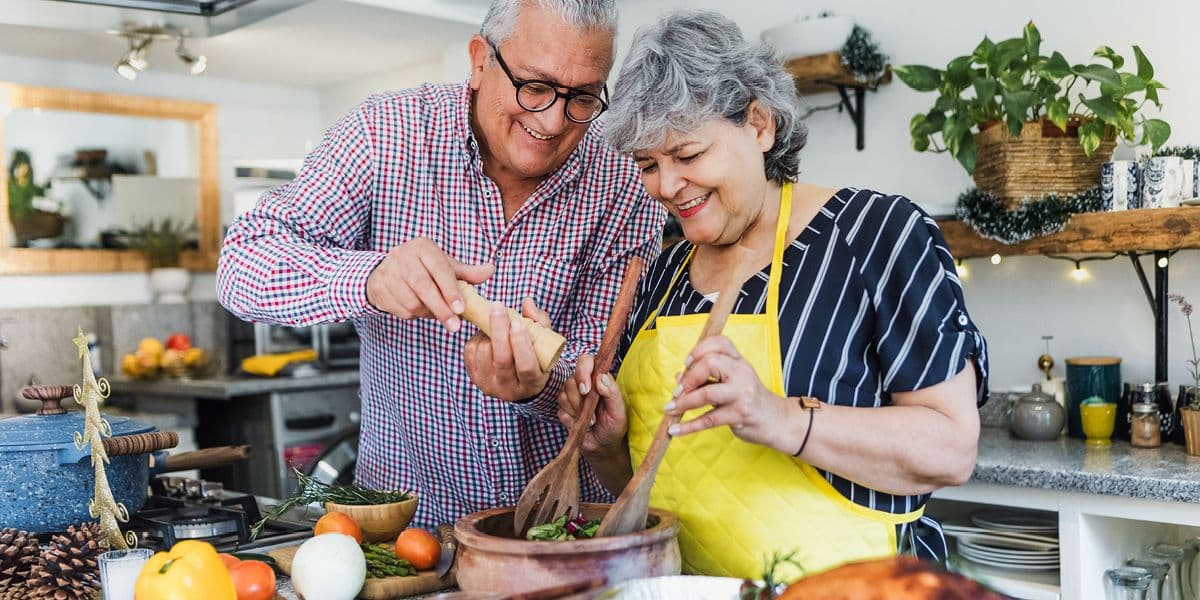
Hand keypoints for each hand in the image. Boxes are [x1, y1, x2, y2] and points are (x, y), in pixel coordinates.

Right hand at [366, 237, 494, 331]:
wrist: (386, 271)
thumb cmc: (423, 269)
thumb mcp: (445, 266)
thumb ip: (467, 272)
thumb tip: (491, 270)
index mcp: (423, 247)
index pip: (440, 269)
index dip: (450, 290)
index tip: (461, 308)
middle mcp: (404, 256)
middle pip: (423, 287)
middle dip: (441, 309)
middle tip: (454, 326)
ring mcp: (389, 271)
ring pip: (412, 301)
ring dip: (427, 313)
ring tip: (435, 312)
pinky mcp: (379, 287)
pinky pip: (400, 309)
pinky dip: (413, 314)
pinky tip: (418, 309)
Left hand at [464, 297, 553, 400]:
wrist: (518, 379)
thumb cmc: (535, 356)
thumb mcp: (544, 342)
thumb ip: (539, 322)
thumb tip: (527, 303)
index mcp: (532, 383)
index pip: (526, 366)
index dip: (521, 344)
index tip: (517, 323)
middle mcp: (510, 389)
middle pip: (502, 360)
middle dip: (499, 330)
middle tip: (498, 307)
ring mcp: (490, 385)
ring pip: (485, 353)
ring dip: (488, 332)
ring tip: (496, 323)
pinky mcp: (475, 378)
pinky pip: (471, 352)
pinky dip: (477, 337)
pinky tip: (487, 334)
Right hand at [557, 354, 627, 454]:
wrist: (605, 445)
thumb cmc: (615, 425)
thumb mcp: (619, 410)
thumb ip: (613, 392)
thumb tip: (601, 377)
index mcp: (598, 377)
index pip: (585, 361)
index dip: (582, 371)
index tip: (586, 389)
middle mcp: (584, 383)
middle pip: (571, 380)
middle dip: (580, 398)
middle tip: (591, 410)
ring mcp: (572, 396)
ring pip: (563, 394)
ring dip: (577, 410)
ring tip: (591, 420)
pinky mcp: (564, 410)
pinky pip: (560, 410)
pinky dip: (571, 419)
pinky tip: (581, 423)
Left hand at [665, 336, 794, 451]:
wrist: (776, 420)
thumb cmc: (749, 399)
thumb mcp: (731, 381)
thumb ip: (707, 378)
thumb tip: (678, 377)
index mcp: (739, 361)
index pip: (720, 343)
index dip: (699, 350)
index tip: (686, 363)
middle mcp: (742, 373)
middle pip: (710, 363)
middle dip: (688, 378)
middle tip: (677, 392)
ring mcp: (742, 394)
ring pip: (707, 393)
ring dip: (684, 403)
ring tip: (670, 409)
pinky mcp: (740, 414)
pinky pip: (709, 420)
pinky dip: (689, 426)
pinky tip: (676, 430)